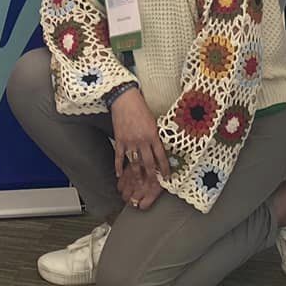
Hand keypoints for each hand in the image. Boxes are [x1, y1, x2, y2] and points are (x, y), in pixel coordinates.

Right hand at [109, 86, 168, 204]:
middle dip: (151, 176)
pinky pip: (119, 157)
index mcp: (153, 135)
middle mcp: (142, 141)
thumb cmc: (140, 108)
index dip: (164, 169)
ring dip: (136, 175)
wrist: (125, 99)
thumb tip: (158, 148)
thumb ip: (155, 135)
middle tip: (153, 186)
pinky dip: (119, 167)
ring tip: (138, 184)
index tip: (166, 177)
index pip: (161, 156)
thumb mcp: (153, 121)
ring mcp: (130, 142)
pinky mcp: (120, 140)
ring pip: (134, 163)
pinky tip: (119, 175)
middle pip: (148, 163)